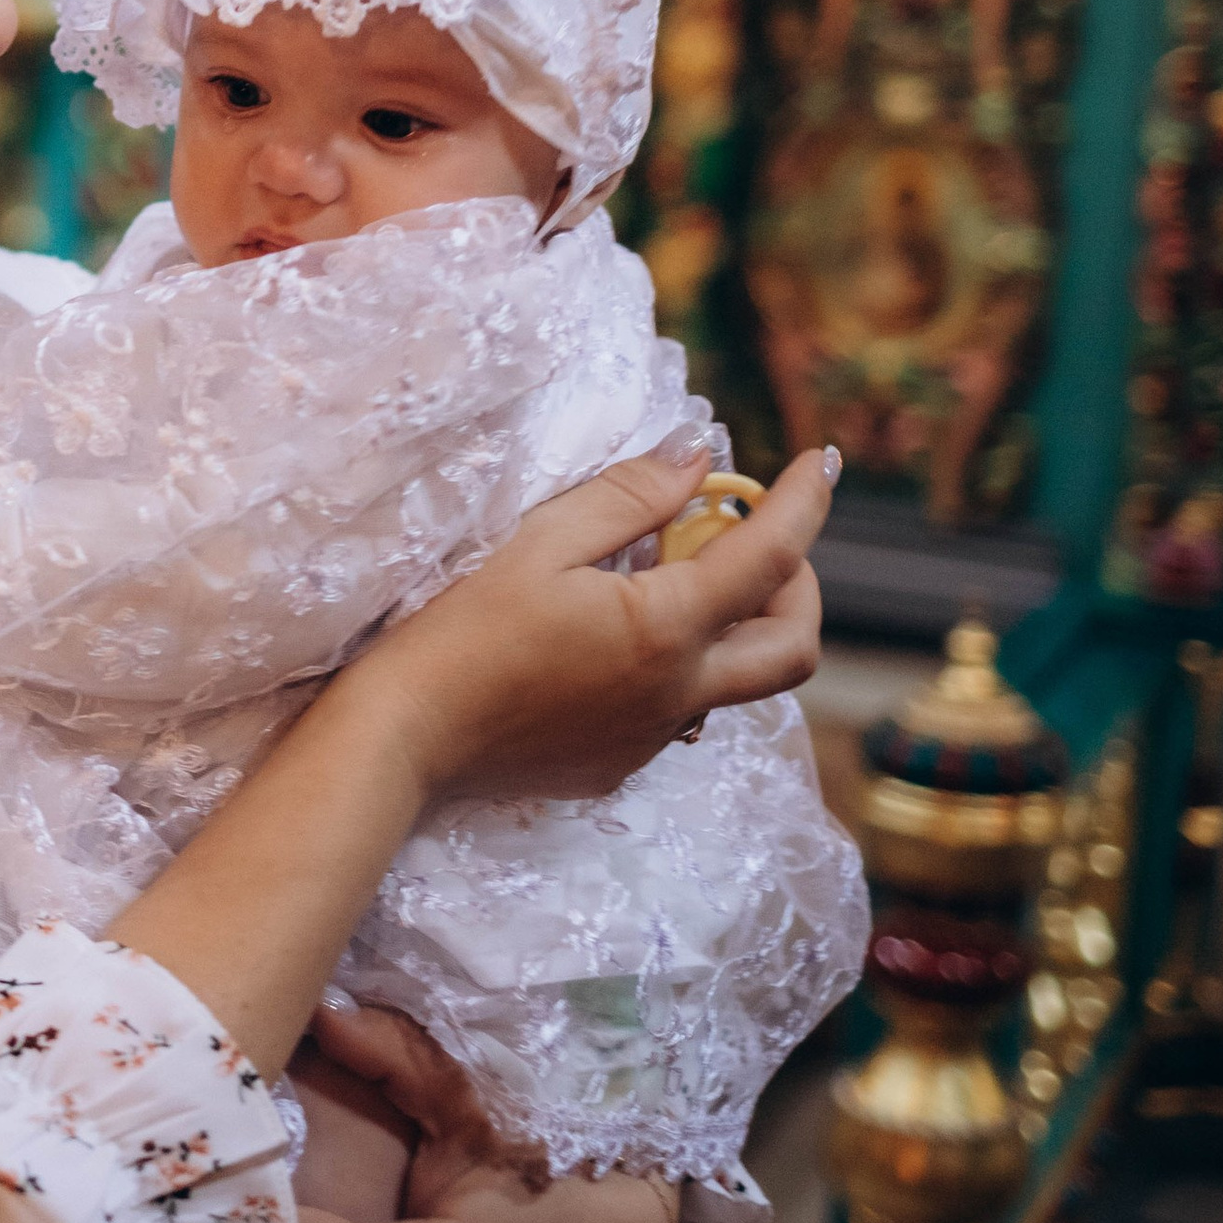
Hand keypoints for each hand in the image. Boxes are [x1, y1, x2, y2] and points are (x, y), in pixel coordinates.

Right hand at [360, 439, 830, 810]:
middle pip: (793, 647)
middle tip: (751, 543)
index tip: (818, 461)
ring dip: (733, 627)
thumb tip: (699, 458)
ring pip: (737, 683)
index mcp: (665, 629)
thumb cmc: (460, 632)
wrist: (405, 739)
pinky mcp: (619, 765)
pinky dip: (675, 664)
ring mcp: (652, 738)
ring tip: (669, 582)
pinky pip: (677, 710)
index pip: (771, 556)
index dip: (804, 500)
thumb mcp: (539, 543)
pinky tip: (609, 642)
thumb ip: (629, 497)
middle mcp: (678, 694)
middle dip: (798, 587)